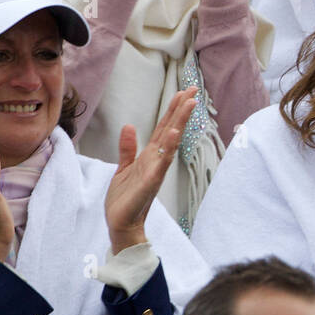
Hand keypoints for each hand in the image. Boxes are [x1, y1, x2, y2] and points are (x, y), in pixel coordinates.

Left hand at [104, 87, 196, 252]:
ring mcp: (155, 170)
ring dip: (180, 123)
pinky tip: (174, 134)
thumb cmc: (124, 198)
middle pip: (171, 129)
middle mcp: (156, 160)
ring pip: (170, 142)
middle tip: (193, 91)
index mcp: (150, 155)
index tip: (183, 92)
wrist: (120, 224)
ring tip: (189, 104)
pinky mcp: (150, 182)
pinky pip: (161, 163)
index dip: (173, 109)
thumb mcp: (124, 167)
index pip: (164, 127)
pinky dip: (168, 148)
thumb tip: (129, 126)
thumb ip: (128, 148)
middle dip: (181, 110)